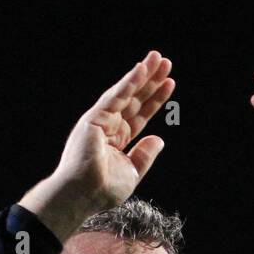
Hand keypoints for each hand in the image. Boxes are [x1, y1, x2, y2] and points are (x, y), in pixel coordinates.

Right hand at [21, 51, 174, 243]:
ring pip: (126, 94)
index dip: (155, 100)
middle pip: (135, 100)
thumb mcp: (132, 173)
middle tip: (166, 62)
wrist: (83, 195)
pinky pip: (115, 96)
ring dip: (143, 75)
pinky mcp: (94, 118)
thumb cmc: (103, 190)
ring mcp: (101, 121)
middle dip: (151, 82)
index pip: (140, 115)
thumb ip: (144, 155)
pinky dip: (129, 82)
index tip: (169, 84)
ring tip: (158, 58)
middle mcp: (108, 127)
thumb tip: (158, 139)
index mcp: (117, 141)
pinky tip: (142, 68)